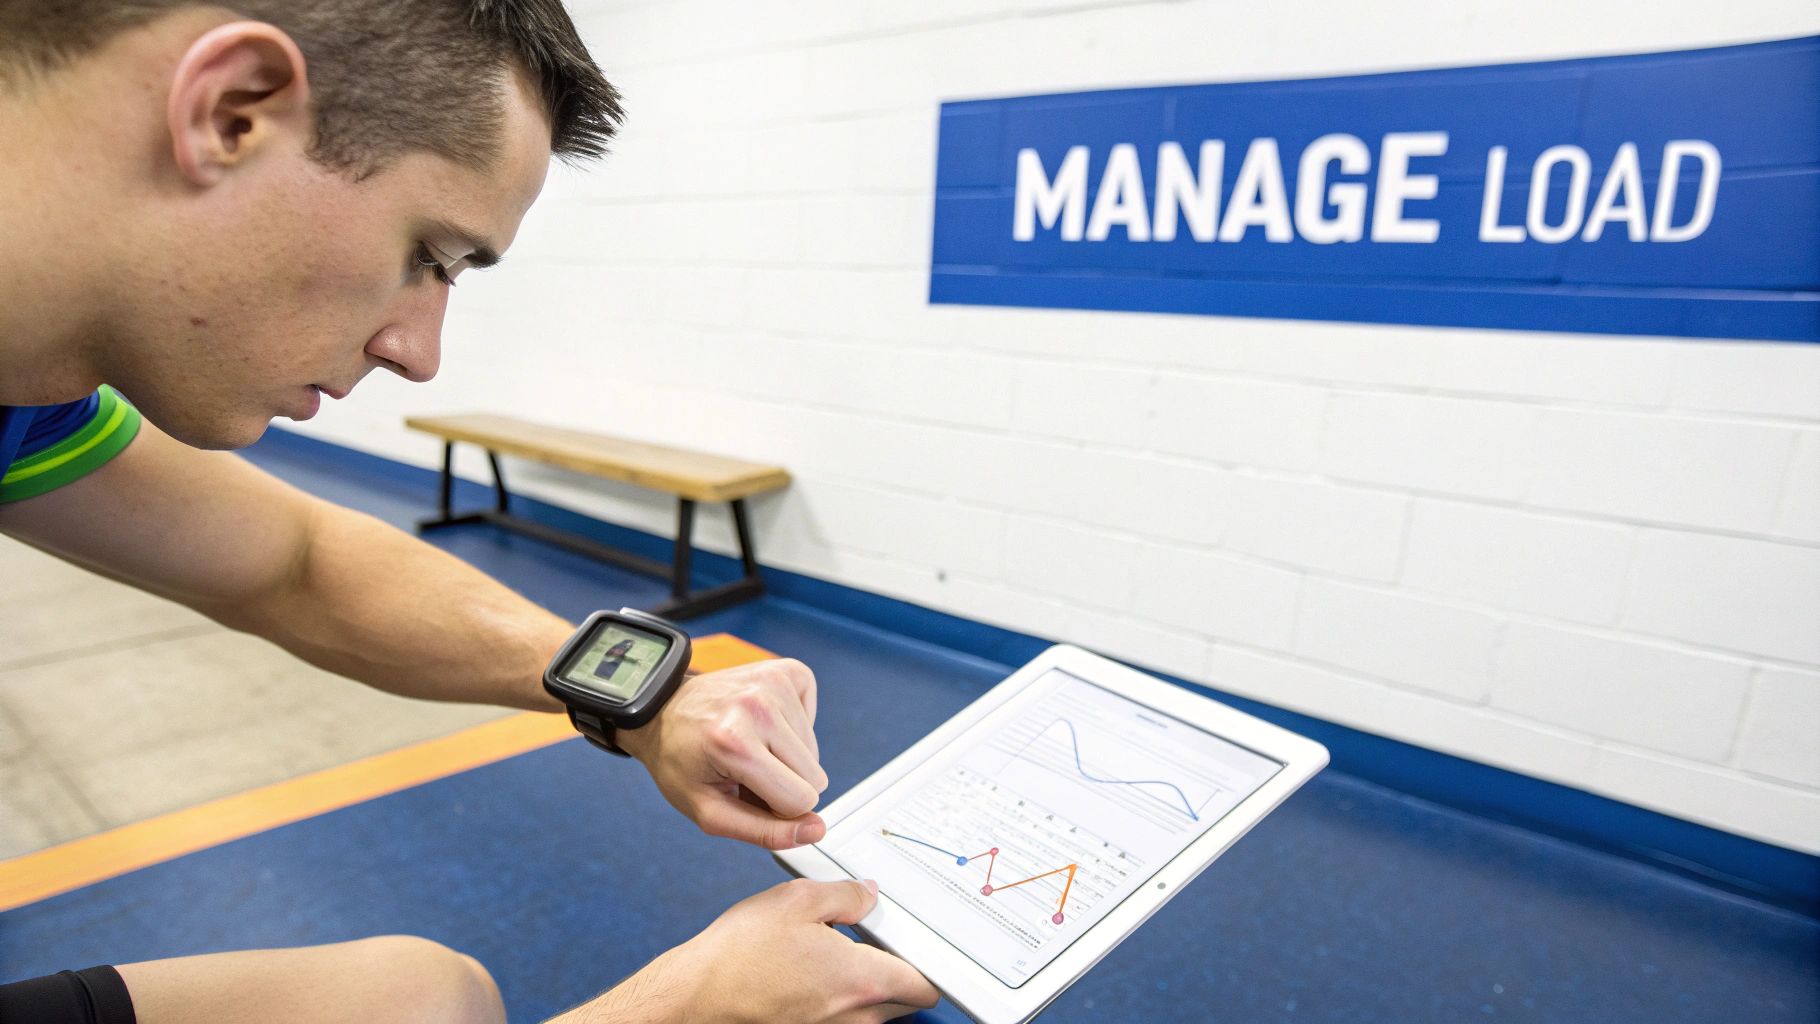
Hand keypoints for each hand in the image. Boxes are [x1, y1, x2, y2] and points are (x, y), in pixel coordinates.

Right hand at [554, 879, 939, 1023]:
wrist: (696, 998)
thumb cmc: (739, 955)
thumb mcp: (797, 901)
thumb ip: (846, 896)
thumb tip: (868, 896)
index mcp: (861, 981)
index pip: (925, 985)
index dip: (927, 963)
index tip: (918, 945)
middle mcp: (854, 1017)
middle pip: (905, 1003)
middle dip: (901, 975)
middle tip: (877, 943)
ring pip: (874, 1016)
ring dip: (869, 990)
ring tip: (839, 957)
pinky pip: (843, 1022)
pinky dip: (840, 1003)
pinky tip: (813, 977)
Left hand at [616, 658, 830, 848]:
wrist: (662, 711)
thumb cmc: (681, 762)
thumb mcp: (709, 812)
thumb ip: (764, 831)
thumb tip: (816, 832)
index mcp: (734, 744)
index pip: (801, 801)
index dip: (778, 811)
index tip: (747, 795)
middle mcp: (758, 706)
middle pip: (813, 777)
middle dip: (784, 785)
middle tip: (745, 772)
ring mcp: (774, 683)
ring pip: (814, 753)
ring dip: (786, 758)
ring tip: (750, 749)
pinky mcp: (788, 671)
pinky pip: (813, 720)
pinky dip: (793, 729)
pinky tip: (763, 727)